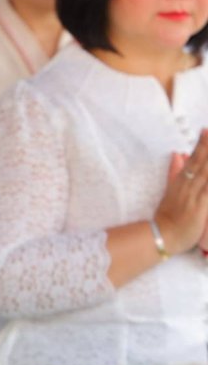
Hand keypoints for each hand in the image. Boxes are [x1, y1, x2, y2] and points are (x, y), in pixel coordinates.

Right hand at [155, 130, 207, 254]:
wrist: (162, 234)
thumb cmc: (166, 215)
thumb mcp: (169, 190)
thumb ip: (174, 172)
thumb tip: (177, 154)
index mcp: (181, 180)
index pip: (194, 158)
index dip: (202, 144)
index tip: (206, 130)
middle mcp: (189, 184)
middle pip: (202, 161)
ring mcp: (196, 193)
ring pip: (207, 171)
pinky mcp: (201, 203)